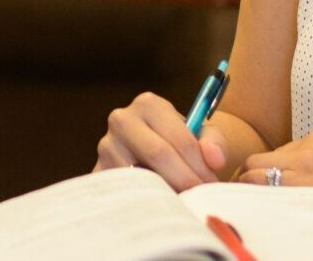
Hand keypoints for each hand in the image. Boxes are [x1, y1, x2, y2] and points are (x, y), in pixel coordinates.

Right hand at [94, 91, 228, 190]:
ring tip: (184, 203)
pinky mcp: (98, 172)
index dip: (199, 165)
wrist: (155, 153)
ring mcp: (106, 146)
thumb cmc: (180, 143)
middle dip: (184, 179)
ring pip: (139, 175)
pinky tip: (160, 209)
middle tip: (200, 198)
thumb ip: (215, 143)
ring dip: (165, 193)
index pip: (179, 138)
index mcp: (149, 105)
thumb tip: (214, 160)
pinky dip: (144, 202)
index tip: (212, 186)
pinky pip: (122, 192)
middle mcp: (122, 120)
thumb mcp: (203, 136)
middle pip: (157, 154)